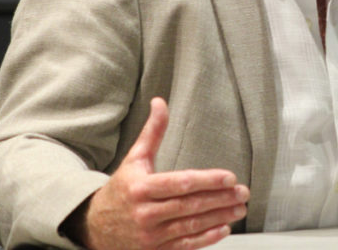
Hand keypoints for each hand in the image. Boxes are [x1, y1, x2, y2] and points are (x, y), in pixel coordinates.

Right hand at [71, 97, 249, 249]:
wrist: (94, 227)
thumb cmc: (121, 189)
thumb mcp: (134, 158)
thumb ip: (152, 132)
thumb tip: (160, 102)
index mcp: (141, 188)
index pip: (180, 183)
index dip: (207, 180)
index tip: (230, 177)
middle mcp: (145, 213)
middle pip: (190, 206)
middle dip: (220, 199)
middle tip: (243, 193)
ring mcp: (150, 236)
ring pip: (190, 226)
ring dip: (219, 217)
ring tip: (240, 208)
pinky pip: (185, 245)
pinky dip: (206, 238)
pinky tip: (223, 228)